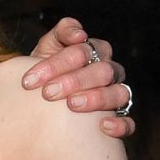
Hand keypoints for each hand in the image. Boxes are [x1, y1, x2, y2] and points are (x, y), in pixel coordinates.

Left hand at [22, 17, 132, 137]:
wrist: (44, 101)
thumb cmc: (47, 72)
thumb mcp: (48, 48)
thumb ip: (61, 33)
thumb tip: (79, 34)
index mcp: (95, 50)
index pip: (82, 51)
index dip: (56, 64)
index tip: (30, 80)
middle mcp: (110, 70)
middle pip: (102, 71)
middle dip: (74, 81)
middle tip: (48, 93)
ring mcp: (117, 93)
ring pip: (119, 93)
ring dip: (96, 99)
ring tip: (72, 105)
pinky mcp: (121, 117)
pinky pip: (129, 122)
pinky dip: (120, 124)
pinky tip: (103, 126)